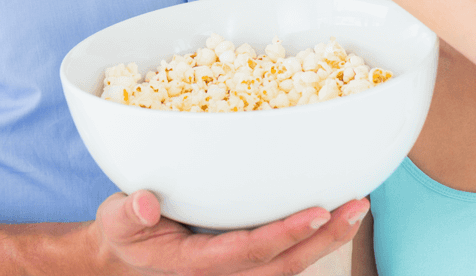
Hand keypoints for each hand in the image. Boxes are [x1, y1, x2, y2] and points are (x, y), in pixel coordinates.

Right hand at [95, 190, 369, 275]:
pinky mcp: (245, 261)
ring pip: (291, 264)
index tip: (319, 210)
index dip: (286, 233)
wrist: (127, 258)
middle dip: (325, 239)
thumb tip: (145, 205)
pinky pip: (284, 256)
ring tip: (358, 207)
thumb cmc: (126, 234)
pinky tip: (334, 214)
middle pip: (284, 264)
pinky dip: (313, 237)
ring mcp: (237, 270)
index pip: (250, 251)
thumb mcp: (117, 220)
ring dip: (328, 239)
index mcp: (196, 264)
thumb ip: (128, 213)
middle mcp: (224, 273)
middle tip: (358, 207)